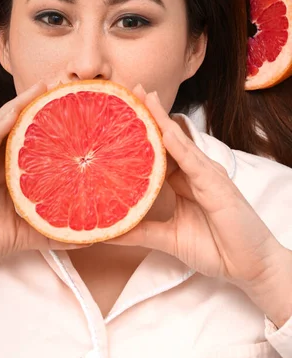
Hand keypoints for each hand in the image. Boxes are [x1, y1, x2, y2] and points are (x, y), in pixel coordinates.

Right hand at [0, 81, 84, 276]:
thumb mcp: (24, 233)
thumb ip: (52, 229)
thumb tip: (90, 236)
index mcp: (7, 170)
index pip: (31, 140)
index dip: (49, 124)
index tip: (75, 110)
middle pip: (17, 126)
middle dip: (36, 105)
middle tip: (60, 87)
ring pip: (0, 126)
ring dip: (19, 105)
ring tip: (39, 88)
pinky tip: (13, 113)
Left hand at [106, 85, 283, 292]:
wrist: (250, 267)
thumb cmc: (215, 248)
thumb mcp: (168, 238)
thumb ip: (140, 231)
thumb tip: (107, 231)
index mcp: (183, 180)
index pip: (159, 150)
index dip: (141, 132)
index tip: (120, 113)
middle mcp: (194, 171)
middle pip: (168, 138)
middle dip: (150, 115)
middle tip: (129, 91)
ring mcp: (207, 175)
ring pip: (180, 141)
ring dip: (161, 119)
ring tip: (144, 97)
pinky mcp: (216, 184)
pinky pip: (193, 161)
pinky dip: (179, 145)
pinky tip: (165, 130)